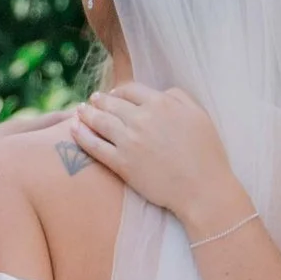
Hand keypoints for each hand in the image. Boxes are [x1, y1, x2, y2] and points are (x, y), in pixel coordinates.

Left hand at [66, 85, 245, 235]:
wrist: (202, 189)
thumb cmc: (206, 154)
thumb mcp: (199, 115)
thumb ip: (180, 97)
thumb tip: (161, 92)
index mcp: (161, 104)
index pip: (130, 90)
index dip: (119, 91)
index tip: (114, 94)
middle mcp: (142, 118)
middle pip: (111, 103)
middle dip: (99, 100)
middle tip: (92, 101)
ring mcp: (129, 141)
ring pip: (99, 121)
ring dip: (86, 113)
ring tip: (80, 111)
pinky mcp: (121, 163)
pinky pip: (94, 145)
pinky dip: (81, 135)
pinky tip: (73, 129)